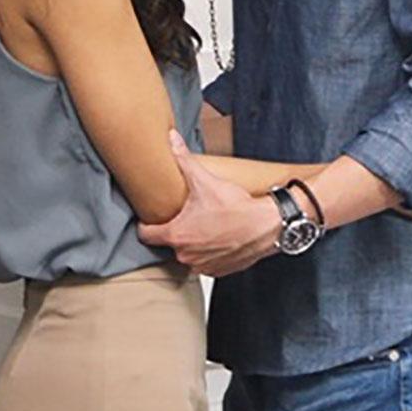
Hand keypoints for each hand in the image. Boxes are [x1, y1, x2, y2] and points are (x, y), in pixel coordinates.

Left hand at [137, 131, 280, 276]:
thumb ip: (184, 160)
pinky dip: (210, 253)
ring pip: (189, 255)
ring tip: (205, 226)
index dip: (146, 224)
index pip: (145, 235)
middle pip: (169, 244)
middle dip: (176, 231)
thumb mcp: (205, 180)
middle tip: (187, 217)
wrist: (266, 226)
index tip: (151, 218)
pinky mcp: (219, 271)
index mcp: (176, 235)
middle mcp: (186, 255)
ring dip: (193, 244)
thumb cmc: (236, 208)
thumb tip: (171, 140)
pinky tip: (219, 238)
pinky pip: (206, 263)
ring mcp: (202, 266)